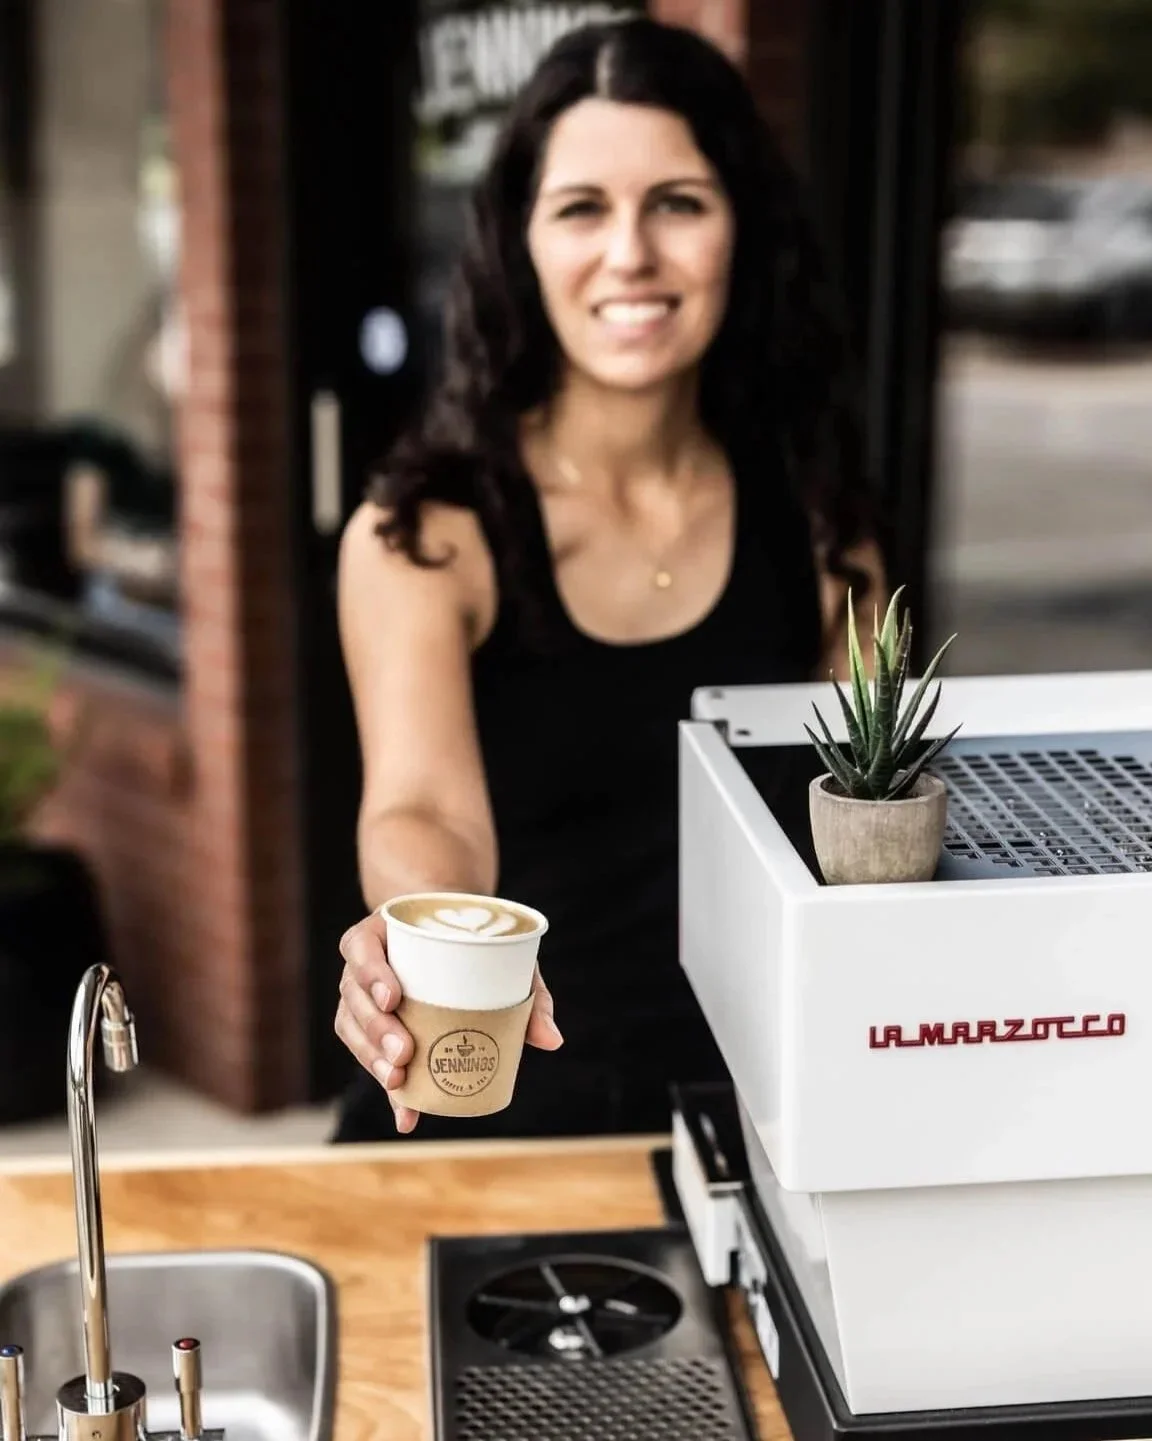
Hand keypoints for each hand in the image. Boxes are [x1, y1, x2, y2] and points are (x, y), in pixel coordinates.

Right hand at [336, 909, 563, 1133]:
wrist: (452, 941)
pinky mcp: (372, 1030)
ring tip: (399, 1082)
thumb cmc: (474, 944)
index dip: (370, 973)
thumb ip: (529, 993)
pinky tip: (406, 1115)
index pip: (361, 948)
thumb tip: (552, 1040)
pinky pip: (369, 1058)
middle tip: (404, 1053)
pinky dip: (389, 1090)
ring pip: (351, 1028)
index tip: (394, 997)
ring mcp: (362, 998)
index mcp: (383, 932)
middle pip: (353, 996)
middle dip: (375, 1029)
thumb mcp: (503, 955)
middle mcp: (363, 964)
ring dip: (372, 1059)